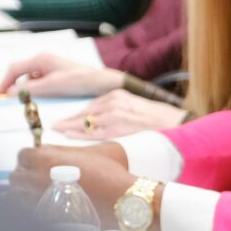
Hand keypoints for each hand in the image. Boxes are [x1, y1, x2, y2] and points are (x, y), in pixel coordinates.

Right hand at [0, 53, 124, 96]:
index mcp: (41, 59)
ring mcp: (49, 70)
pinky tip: (39, 101)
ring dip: (25, 92)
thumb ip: (31, 88)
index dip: (4, 83)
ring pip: (29, 81)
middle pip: (19, 74)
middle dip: (13, 88)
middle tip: (7, 102)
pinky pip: (39, 85)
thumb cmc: (82, 80)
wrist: (102, 84)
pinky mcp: (55, 78)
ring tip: (24, 104)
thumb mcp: (54, 85)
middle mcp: (43, 62)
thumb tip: (11, 93)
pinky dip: (35, 93)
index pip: (14, 69)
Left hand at [9, 141, 132, 222]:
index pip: (23, 155)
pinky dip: (31, 210)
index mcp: (44, 157)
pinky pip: (27, 213)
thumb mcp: (99, 150)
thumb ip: (78, 150)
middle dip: (24, 177)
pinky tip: (43, 210)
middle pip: (15, 177)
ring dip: (24, 194)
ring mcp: (37, 199)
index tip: (38, 163)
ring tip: (38, 196)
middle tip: (37, 180)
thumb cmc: (111, 174)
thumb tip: (73, 154)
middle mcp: (35, 177)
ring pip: (16, 197)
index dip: (31, 159)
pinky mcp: (44, 218)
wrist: (121, 200)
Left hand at [57, 90, 185, 138]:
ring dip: (70, 126)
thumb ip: (116, 112)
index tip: (64, 120)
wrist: (175, 124)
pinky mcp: (120, 127)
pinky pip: (96, 131)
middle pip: (85, 112)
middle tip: (54, 126)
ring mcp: (117, 114)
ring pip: (87, 121)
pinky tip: (69, 135)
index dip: (75, 114)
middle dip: (68, 120)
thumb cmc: (156, 120)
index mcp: (118, 95)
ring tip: (58, 130)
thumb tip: (97, 123)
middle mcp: (115, 102)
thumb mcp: (133, 108)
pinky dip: (81, 133)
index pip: (91, 106)